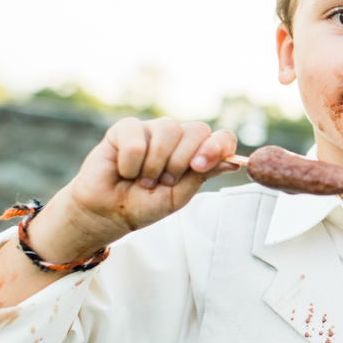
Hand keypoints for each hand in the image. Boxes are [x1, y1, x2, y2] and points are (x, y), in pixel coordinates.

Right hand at [30, 117, 238, 259]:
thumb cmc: (144, 204)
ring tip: (144, 180)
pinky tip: (125, 171)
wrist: (108, 213)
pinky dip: (131, 163)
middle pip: (197, 130)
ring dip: (156, 164)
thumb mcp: (180, 195)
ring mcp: (151, 130)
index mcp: (195, 152)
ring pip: (168, 130)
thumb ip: (204, 174)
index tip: (201, 166)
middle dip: (182, 161)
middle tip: (165, 181)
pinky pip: (137, 139)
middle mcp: (176, 138)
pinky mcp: (125, 129)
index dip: (218, 147)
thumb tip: (234, 161)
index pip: (221, 137)